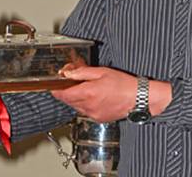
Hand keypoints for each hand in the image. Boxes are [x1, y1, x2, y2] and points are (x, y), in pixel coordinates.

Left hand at [52, 66, 171, 122]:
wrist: (139, 98)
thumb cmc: (123, 83)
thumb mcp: (101, 71)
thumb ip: (82, 72)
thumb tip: (68, 73)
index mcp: (88, 93)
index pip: (63, 94)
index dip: (55, 90)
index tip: (53, 85)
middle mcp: (89, 106)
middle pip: (68, 101)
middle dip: (66, 92)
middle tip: (69, 83)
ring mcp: (93, 114)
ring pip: (76, 107)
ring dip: (75, 99)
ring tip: (84, 89)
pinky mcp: (98, 119)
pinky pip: (85, 112)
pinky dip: (84, 105)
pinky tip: (92, 97)